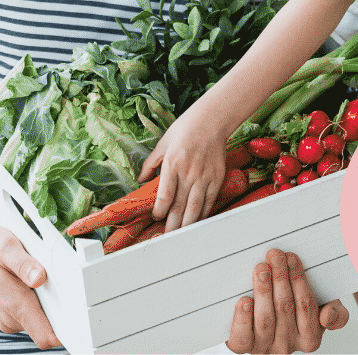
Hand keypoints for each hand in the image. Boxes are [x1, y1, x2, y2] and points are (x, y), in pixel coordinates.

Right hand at [0, 223, 60, 349]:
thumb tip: (40, 277)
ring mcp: (7, 318)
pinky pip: (30, 315)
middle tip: (62, 282)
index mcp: (13, 303)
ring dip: (47, 304)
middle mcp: (10, 318)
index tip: (80, 316)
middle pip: (48, 327)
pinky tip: (32, 281)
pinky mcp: (6, 314)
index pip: (46, 336)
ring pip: (39, 321)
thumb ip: (24, 264)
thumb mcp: (7, 247)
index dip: (67, 331)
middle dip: (60, 309)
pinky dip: (36, 301)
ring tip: (42, 277)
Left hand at [137, 109, 226, 231]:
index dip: (159, 212)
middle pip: (178, 207)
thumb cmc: (186, 128)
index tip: (156, 217)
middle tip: (166, 237)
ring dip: (186, 225)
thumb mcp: (163, 143)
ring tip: (180, 236)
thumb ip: (150, 163)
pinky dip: (203, 214)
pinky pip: (209, 201)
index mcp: (172, 164)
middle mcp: (188, 173)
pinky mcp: (217, 178)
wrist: (212, 120)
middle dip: (171, 225)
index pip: (164, 197)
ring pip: (195, 209)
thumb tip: (140, 179)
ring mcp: (204, 177)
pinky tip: (197, 221)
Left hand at [227, 250, 347, 353]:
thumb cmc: (296, 307)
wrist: (267, 318)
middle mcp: (287, 345)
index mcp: (310, 338)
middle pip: (285, 309)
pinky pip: (242, 337)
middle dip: (280, 278)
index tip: (291, 257)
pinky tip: (244, 300)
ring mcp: (264, 347)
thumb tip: (327, 317)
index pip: (306, 306)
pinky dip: (243, 318)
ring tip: (261, 268)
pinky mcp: (244, 345)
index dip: (299, 280)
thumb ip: (336, 313)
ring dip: (263, 291)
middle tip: (275, 255)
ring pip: (265, 320)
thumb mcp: (322, 307)